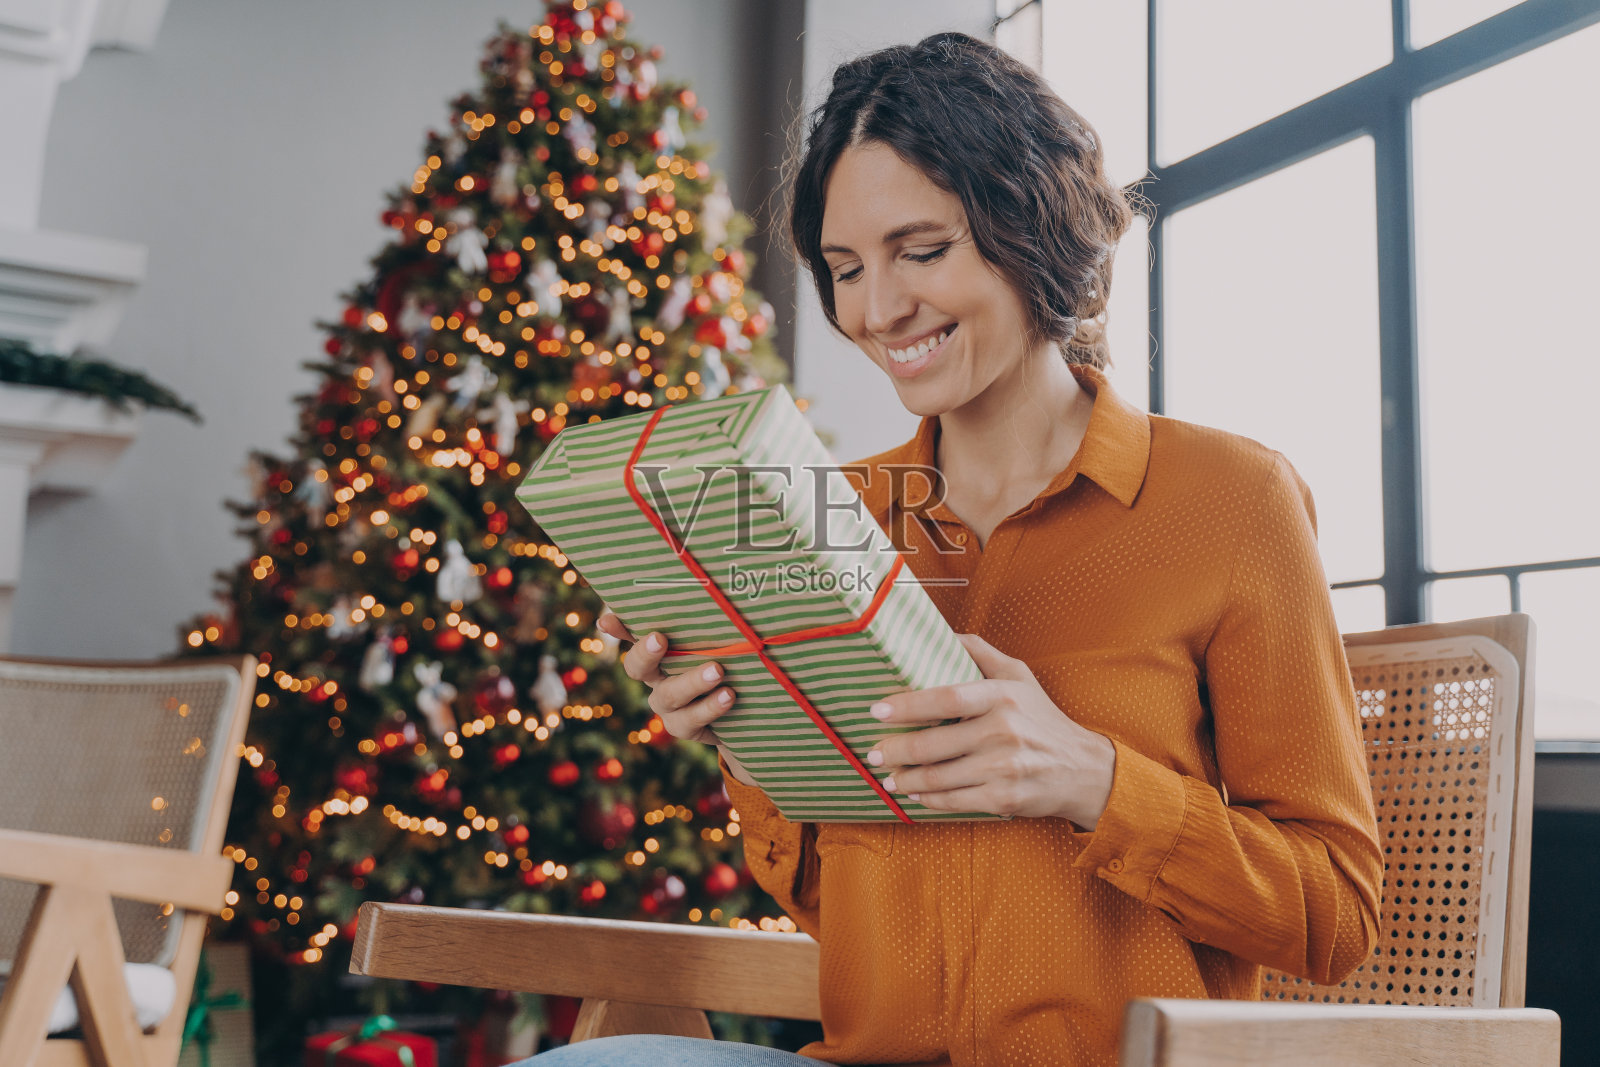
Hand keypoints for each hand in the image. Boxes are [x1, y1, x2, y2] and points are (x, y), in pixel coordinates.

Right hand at [596, 606, 757, 786]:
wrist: (749, 709)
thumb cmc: (732, 662)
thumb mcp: (722, 640)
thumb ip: (713, 622)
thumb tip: (722, 577)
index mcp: (659, 654)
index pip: (632, 635)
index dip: (617, 628)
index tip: (607, 619)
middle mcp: (657, 679)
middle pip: (637, 667)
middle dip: (646, 653)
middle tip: (660, 638)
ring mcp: (669, 707)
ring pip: (669, 695)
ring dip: (691, 681)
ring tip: (717, 670)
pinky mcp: (687, 728)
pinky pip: (691, 720)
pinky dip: (710, 707)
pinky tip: (728, 696)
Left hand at [865, 632, 1116, 827]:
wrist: (1083, 769)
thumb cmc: (1042, 718)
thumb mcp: (1019, 675)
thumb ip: (979, 652)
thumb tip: (941, 633)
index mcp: (1002, 696)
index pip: (946, 698)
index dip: (907, 705)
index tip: (877, 710)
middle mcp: (1003, 731)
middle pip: (933, 744)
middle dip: (895, 751)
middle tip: (874, 753)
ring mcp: (1004, 768)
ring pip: (938, 777)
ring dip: (905, 779)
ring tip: (888, 777)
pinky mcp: (1004, 798)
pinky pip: (954, 801)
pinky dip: (928, 799)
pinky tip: (915, 794)